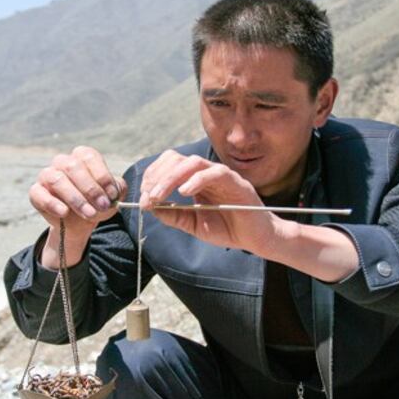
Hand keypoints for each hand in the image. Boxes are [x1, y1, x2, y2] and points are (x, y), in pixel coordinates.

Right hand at [30, 146, 125, 267]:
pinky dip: (52, 203)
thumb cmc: (97, 203)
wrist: (79, 223)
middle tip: (103, 206)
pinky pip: (39, 194)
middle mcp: (63, 162)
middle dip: (91, 189)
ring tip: (90, 213)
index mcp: (82, 157)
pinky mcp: (36, 192)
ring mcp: (47, 175)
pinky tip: (64, 213)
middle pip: (74, 167)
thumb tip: (117, 187)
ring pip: (57, 179)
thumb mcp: (112, 197)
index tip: (112, 195)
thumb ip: (118, 189)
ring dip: (76, 198)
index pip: (90, 157)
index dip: (102, 175)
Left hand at [140, 150, 275, 253]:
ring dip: (171, 178)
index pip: (169, 165)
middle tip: (148, 197)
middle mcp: (205, 173)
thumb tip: (150, 207)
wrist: (255, 238)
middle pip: (176, 159)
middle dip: (157, 177)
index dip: (153, 177)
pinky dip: (197, 180)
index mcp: (194, 180)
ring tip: (159, 195)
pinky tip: (185, 193)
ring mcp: (221, 175)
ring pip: (192, 162)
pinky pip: (215, 172)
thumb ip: (173, 215)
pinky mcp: (235, 182)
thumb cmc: (227, 228)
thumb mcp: (192, 224)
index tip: (143, 197)